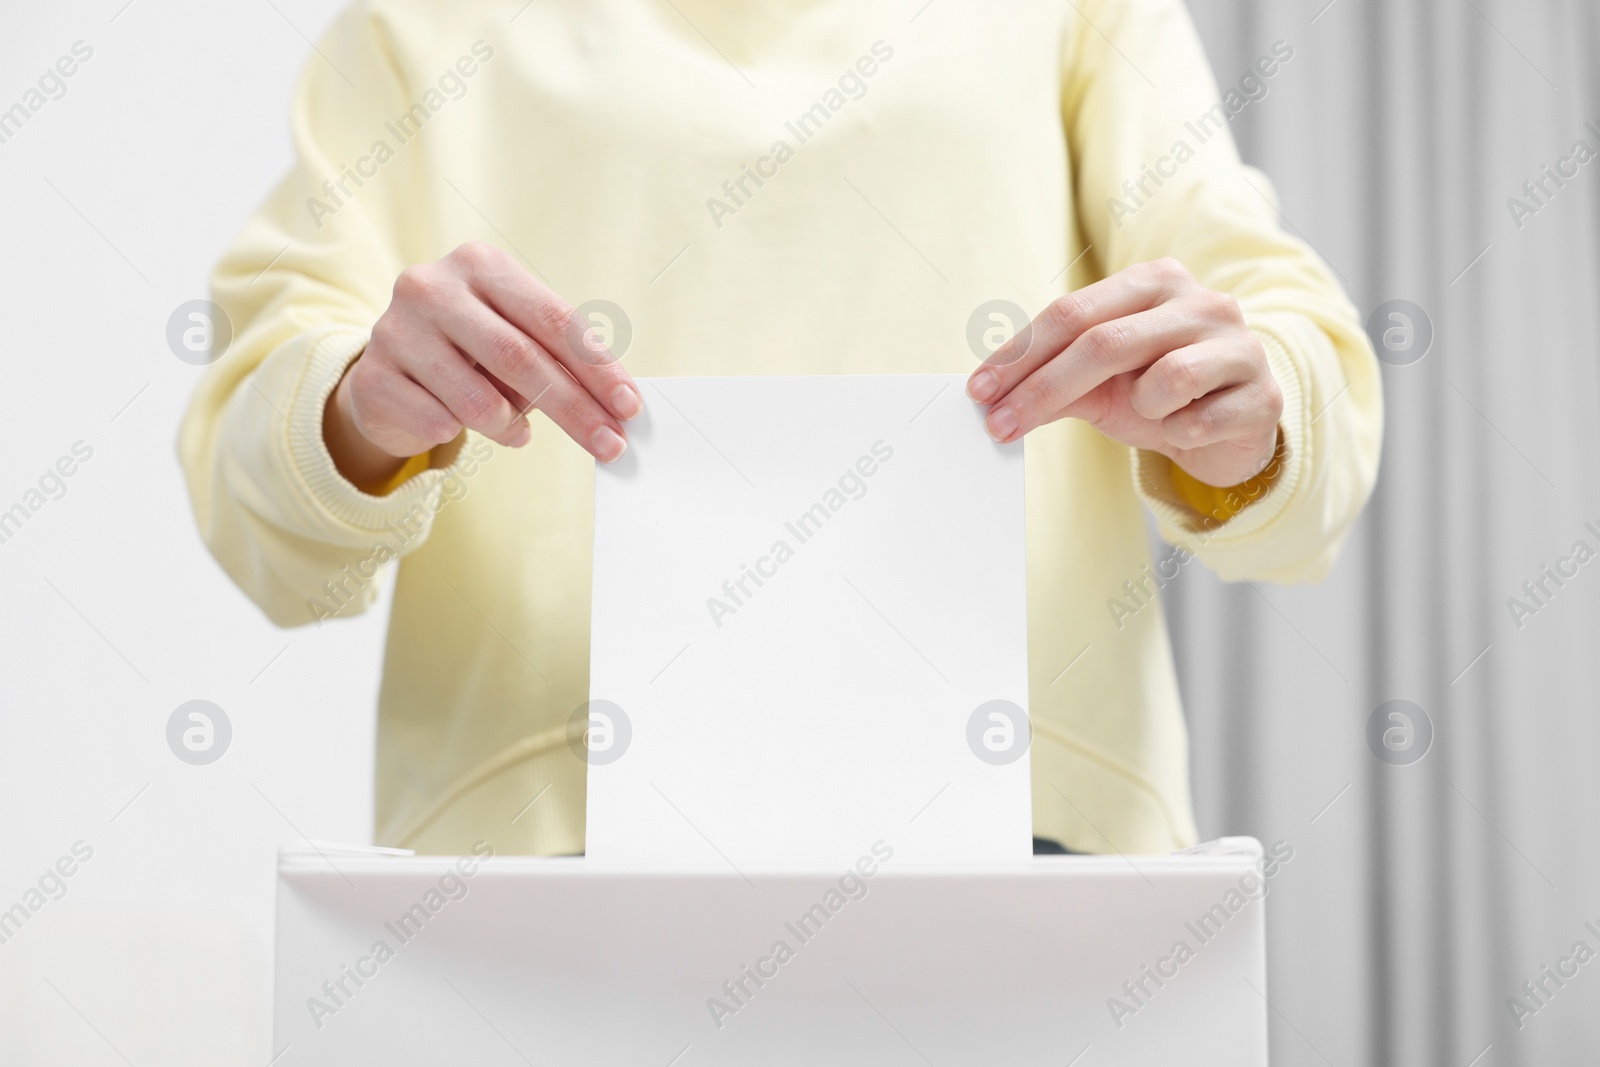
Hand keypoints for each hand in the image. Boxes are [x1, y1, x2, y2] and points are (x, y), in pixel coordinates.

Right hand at [324, 241, 641, 491]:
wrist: (387, 371)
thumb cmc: (469, 351)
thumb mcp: (514, 337)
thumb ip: (558, 358)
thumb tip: (618, 404)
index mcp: (479, 264)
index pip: (552, 318)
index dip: (597, 367)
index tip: (628, 407)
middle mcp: (432, 287)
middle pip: (521, 358)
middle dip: (574, 409)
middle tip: (610, 445)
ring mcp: (395, 329)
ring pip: (479, 401)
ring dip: (511, 427)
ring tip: (517, 431)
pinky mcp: (373, 376)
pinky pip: (439, 423)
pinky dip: (462, 434)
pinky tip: (457, 423)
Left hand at [966, 258, 1282, 487]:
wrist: (1232, 430)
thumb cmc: (1159, 395)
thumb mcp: (1100, 384)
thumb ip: (1053, 378)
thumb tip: (990, 395)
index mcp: (1154, 282)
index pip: (1072, 312)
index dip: (1020, 354)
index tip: (979, 391)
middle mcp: (1201, 301)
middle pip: (1104, 342)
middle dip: (1042, 390)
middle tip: (1000, 426)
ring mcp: (1239, 343)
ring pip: (1164, 380)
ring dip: (1141, 408)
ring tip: (1150, 413)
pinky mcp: (1262, 394)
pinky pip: (1199, 420)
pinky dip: (1180, 433)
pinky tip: (1185, 430)